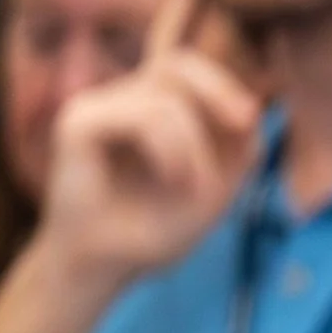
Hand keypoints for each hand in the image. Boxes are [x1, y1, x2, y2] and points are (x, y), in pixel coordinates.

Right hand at [30, 0, 262, 295]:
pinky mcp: (76, 121)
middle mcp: (122, 100)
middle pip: (177, 64)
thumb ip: (238, 154)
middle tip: (246, 122)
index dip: (224, 85)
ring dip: (195, 146)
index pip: (190, 72)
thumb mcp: (214, 193)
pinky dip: (171, 149)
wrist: (105, 269)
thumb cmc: (154, 232)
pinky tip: (175, 180)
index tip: (252, 120)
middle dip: (219, 88)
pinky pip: (140, 116)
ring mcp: (96, 107)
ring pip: (166, 98)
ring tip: (192, 188)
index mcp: (152, 109)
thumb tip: (254, 114)